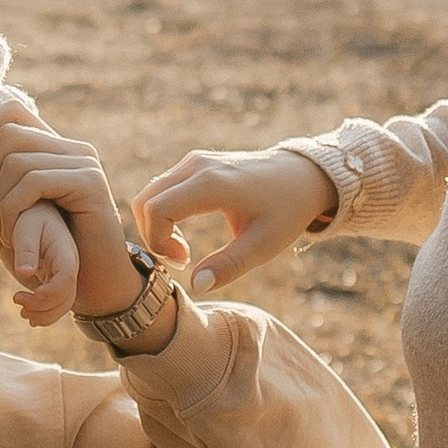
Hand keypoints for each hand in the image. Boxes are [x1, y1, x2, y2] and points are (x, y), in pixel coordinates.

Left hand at [0, 111, 145, 319]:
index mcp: (51, 149)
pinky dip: (13, 207)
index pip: (12, 112)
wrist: (90, 285)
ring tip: (2, 231)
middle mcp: (71, 148)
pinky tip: (14, 233)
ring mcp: (83, 162)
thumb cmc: (45, 253)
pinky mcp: (90, 183)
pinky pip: (35, 180)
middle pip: (9, 134)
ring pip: (17, 160)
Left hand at [6, 198, 80, 328]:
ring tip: (22, 312)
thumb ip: (26, 249)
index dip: (51, 292)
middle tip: (17, 299)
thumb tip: (25, 273)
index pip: (66, 277)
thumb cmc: (28, 217)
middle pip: (66, 297)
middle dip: (43, 307)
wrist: (34, 214)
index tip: (29, 295)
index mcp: (65, 252)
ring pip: (63, 305)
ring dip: (44, 315)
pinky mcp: (54, 281)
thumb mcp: (26, 229)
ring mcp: (64, 276)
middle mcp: (69, 267)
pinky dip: (44, 313)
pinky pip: (57, 304)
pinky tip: (27, 314)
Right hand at [136, 145, 336, 290]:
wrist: (303, 175)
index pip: (156, 210)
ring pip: (149, 194)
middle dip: (151, 236)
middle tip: (181, 260)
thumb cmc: (287, 210)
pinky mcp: (195, 163)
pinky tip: (184, 233)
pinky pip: (162, 188)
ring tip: (184, 249)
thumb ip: (228, 266)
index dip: (158, 242)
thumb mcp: (263, 245)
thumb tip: (195, 285)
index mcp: (211, 184)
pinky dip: (162, 213)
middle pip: (144, 200)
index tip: (184, 262)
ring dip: (155, 225)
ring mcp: (194, 161)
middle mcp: (197, 166)